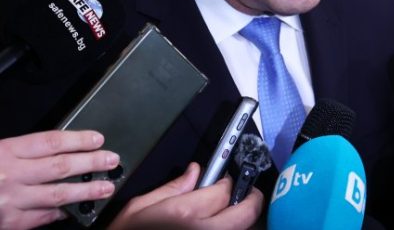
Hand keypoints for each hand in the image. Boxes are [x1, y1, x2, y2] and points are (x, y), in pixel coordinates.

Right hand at [0, 130, 118, 229]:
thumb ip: (24, 152)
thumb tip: (62, 149)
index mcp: (8, 152)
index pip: (51, 142)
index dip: (78, 140)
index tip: (98, 140)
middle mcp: (13, 176)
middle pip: (60, 167)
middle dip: (91, 163)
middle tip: (112, 160)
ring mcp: (13, 201)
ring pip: (58, 194)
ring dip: (86, 191)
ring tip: (106, 188)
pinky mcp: (12, 222)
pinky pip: (45, 216)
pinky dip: (64, 212)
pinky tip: (79, 208)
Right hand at [109, 162, 262, 229]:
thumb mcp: (140, 208)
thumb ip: (173, 187)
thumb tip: (195, 171)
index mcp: (184, 213)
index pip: (223, 191)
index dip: (226, 181)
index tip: (224, 179)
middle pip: (245, 214)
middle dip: (252, 200)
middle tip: (249, 194)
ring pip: (242, 229)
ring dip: (244, 219)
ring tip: (237, 211)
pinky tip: (224, 225)